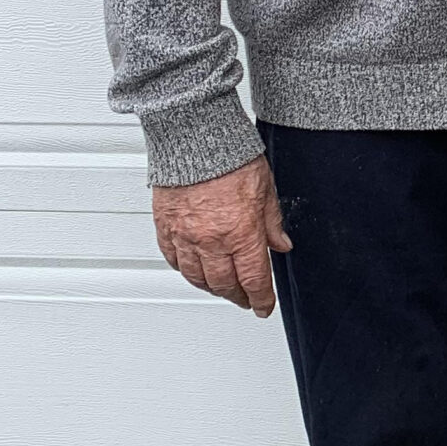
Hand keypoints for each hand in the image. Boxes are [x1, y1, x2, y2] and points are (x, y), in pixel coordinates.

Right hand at [152, 156, 291, 316]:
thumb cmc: (231, 157)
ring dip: (212, 287)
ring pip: (197, 277)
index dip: (261, 300)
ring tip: (222, 288)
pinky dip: (185, 270)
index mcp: (241, 233)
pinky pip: (173, 260)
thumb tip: (281, 244)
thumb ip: (272, 222)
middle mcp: (212, 240)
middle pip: (224, 285)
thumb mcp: (266, 189)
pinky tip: (194, 269)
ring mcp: (185, 236)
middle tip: (245, 299)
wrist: (195, 138)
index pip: (253, 280)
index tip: (264, 307)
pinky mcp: (165, 228)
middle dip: (238, 296)